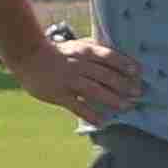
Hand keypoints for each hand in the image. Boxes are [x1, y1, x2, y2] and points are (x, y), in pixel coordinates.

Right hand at [12, 29, 140, 120]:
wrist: (29, 57)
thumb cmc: (59, 52)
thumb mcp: (78, 46)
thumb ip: (97, 51)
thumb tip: (120, 56)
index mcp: (85, 52)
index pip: (109, 57)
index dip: (125, 64)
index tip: (138, 72)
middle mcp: (79, 65)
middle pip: (105, 76)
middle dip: (123, 85)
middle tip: (138, 93)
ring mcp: (69, 80)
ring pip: (94, 91)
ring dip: (112, 99)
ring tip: (126, 107)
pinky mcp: (59, 94)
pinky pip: (77, 106)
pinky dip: (90, 114)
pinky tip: (102, 122)